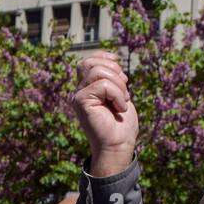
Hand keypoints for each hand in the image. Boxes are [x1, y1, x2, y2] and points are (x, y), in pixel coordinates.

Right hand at [72, 51, 138, 177]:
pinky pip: (102, 85)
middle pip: (91, 62)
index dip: (104, 57)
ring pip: (97, 71)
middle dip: (114, 70)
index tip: (119, 65)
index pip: (89, 61)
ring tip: (123, 100)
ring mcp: (78, 96)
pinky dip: (117, 94)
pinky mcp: (81, 102)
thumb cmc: (121, 125)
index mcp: (88, 89)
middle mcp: (80, 91)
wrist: (118, 146)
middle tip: (124, 90)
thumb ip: (113, 78)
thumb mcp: (119, 95)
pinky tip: (120, 108)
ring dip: (118, 84)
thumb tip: (113, 59)